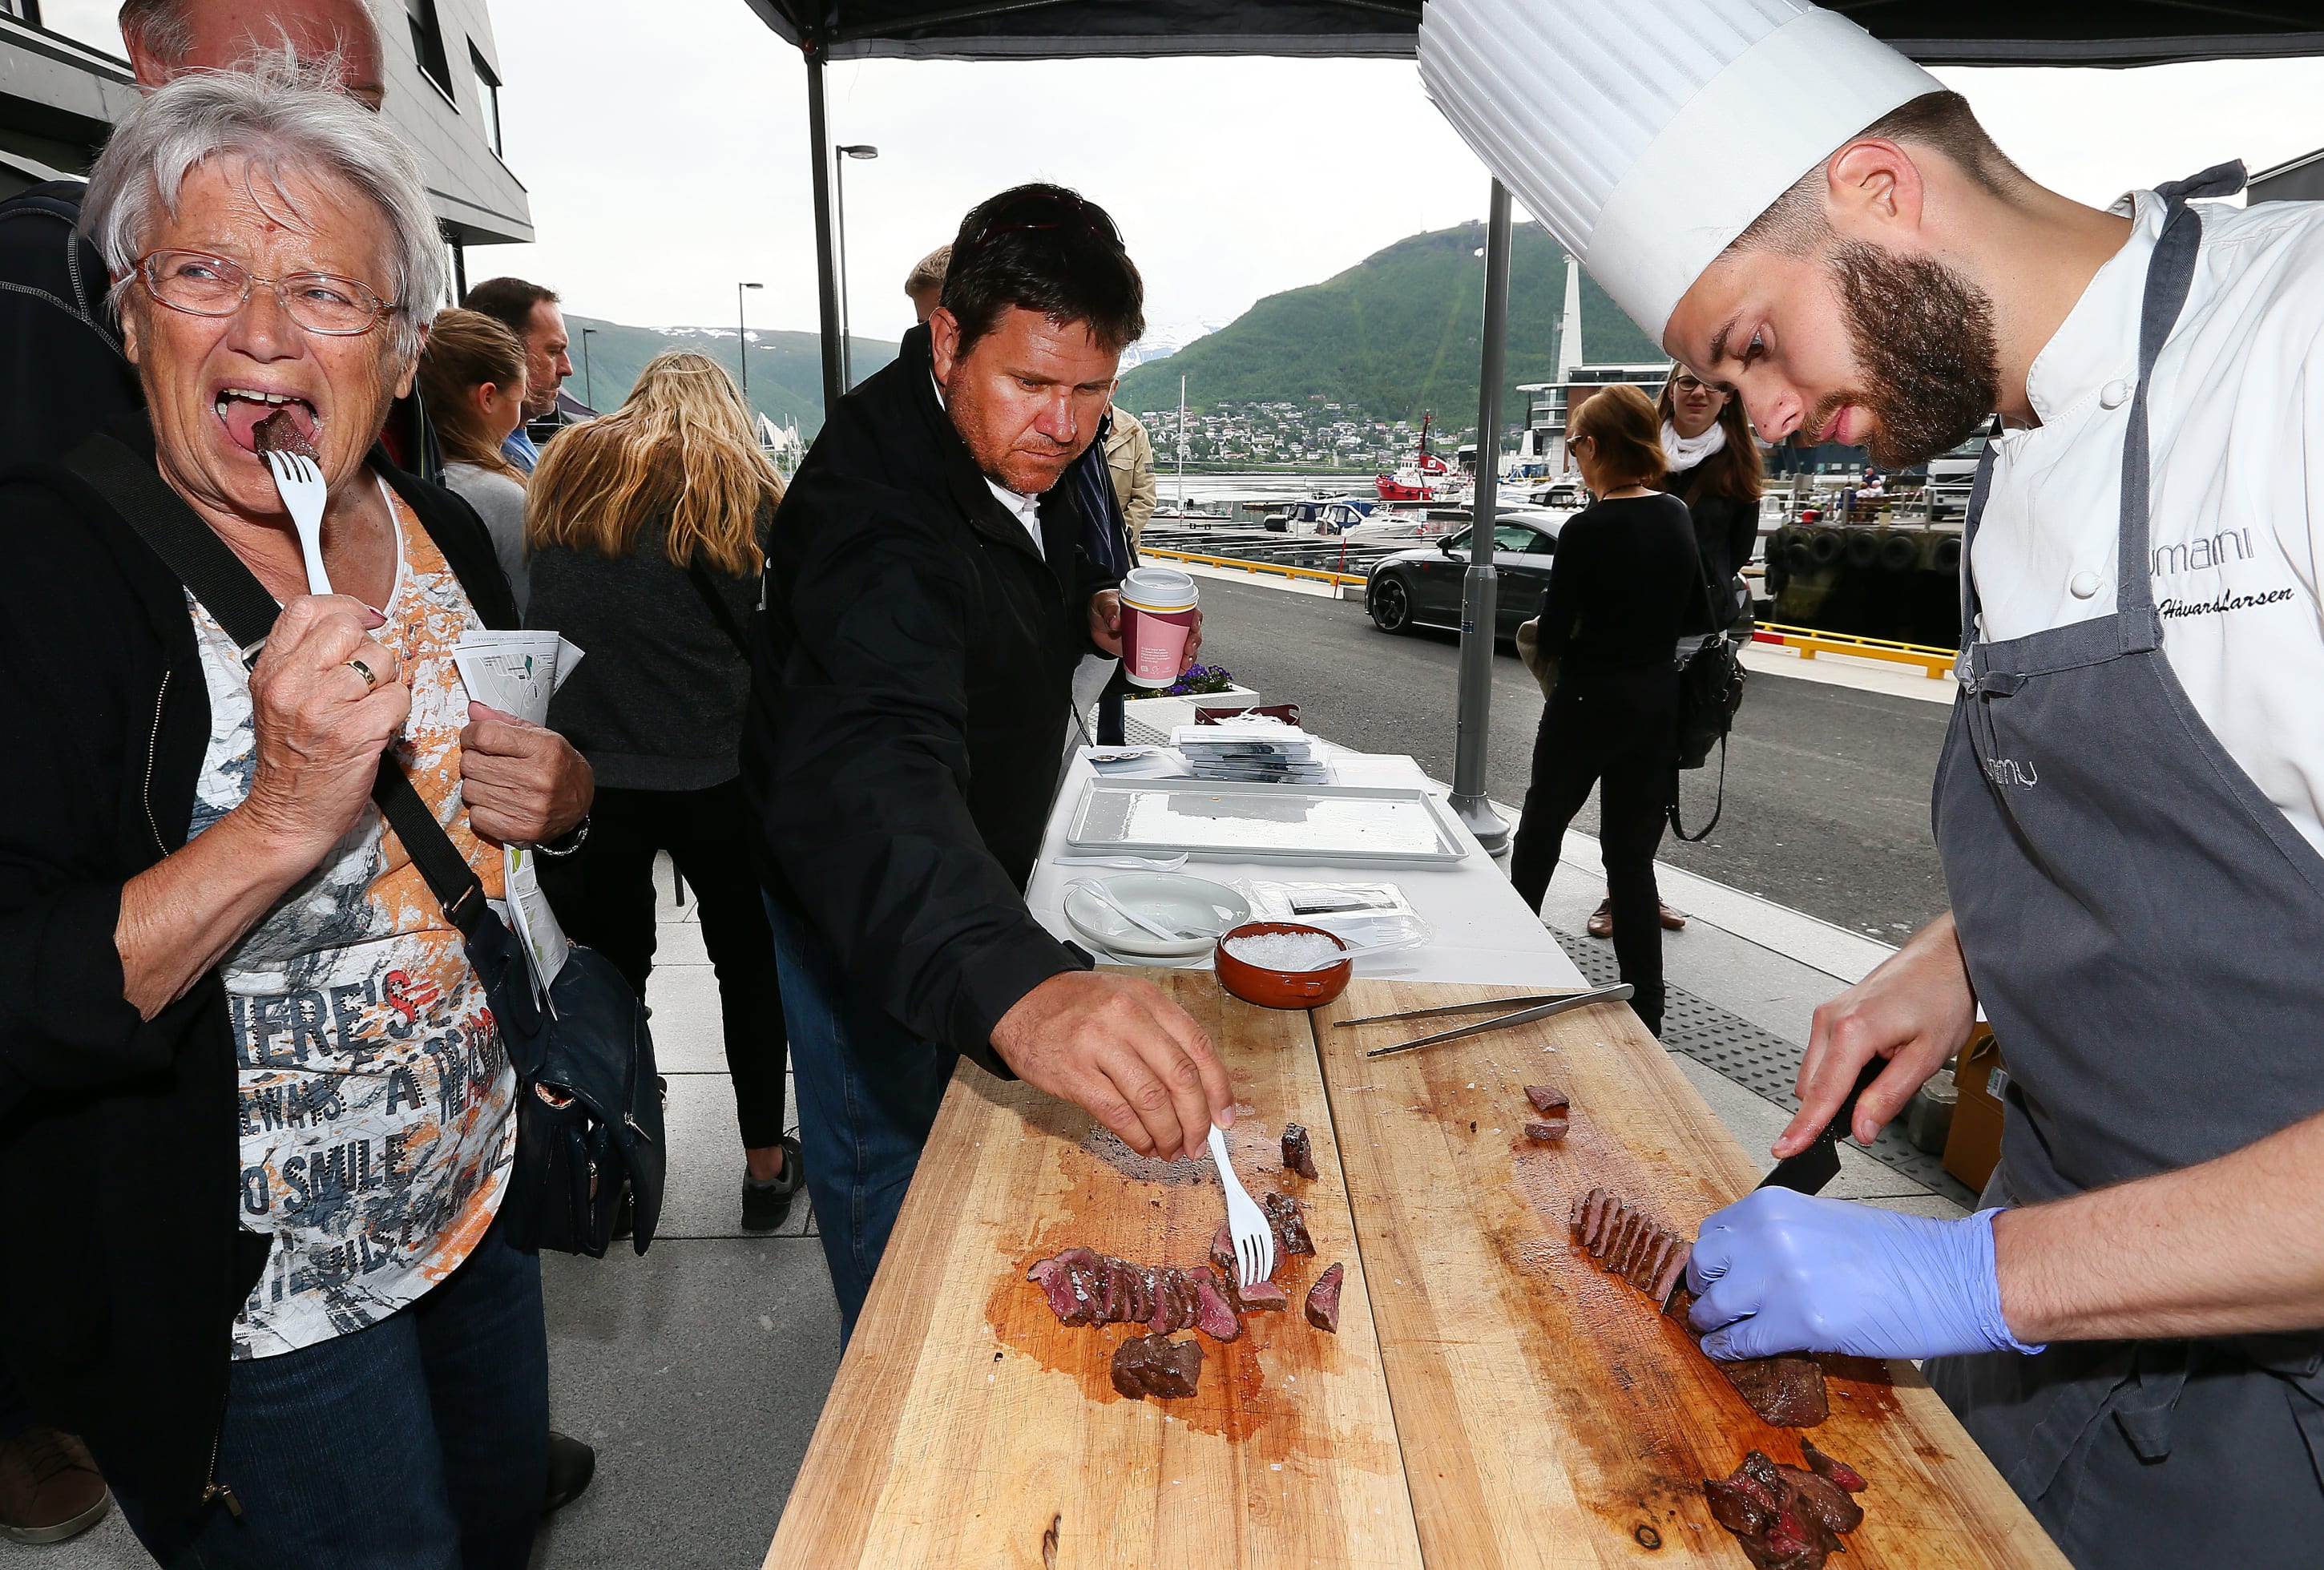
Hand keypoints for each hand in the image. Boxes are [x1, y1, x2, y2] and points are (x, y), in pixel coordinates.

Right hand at [240, 595, 408, 855]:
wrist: (288, 815)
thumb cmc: (291, 761)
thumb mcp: (278, 700)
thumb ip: (304, 659)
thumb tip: (350, 622)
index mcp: (271, 672)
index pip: (307, 610)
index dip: (343, 607)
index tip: (360, 619)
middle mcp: (293, 685)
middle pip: (350, 629)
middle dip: (368, 649)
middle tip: (364, 679)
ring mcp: (323, 708)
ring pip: (381, 661)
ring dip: (386, 683)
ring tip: (366, 707)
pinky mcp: (356, 733)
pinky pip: (398, 697)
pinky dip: (397, 711)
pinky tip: (377, 726)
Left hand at [459, 702, 592, 844]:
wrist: (581, 803)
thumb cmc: (560, 767)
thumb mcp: (541, 737)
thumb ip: (505, 723)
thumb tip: (475, 711)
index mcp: (545, 749)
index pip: (486, 736)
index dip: (472, 734)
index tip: (473, 738)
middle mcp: (539, 778)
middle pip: (473, 764)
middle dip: (475, 760)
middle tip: (488, 762)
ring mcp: (530, 807)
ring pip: (470, 791)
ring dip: (477, 786)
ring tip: (496, 783)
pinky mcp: (522, 830)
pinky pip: (478, 817)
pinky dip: (482, 810)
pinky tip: (498, 803)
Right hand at [991, 970, 1235, 1160]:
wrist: (1019, 1000)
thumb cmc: (1076, 1006)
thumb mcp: (1126, 1000)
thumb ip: (1161, 1035)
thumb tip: (1198, 1091)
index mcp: (1147, 999)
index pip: (1199, 1047)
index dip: (1218, 1089)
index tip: (1224, 1117)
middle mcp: (1127, 1017)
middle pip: (1180, 1077)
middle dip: (1196, 1120)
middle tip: (1199, 1143)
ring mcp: (1099, 1044)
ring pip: (1152, 1100)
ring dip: (1169, 1134)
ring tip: (1172, 1149)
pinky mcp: (1074, 1073)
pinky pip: (1118, 1114)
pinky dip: (1138, 1137)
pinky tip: (1145, 1145)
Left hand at [1087, 593, 1203, 673]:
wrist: (1094, 623)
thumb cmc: (1104, 605)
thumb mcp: (1105, 602)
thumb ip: (1110, 609)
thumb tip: (1115, 620)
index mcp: (1156, 603)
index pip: (1183, 607)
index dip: (1194, 616)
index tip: (1193, 625)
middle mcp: (1161, 620)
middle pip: (1188, 629)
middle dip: (1193, 640)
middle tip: (1187, 649)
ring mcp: (1157, 636)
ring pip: (1182, 645)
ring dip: (1188, 656)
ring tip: (1183, 663)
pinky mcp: (1150, 651)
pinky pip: (1169, 658)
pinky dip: (1176, 665)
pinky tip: (1178, 670)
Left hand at [1687, 1189, 2039, 1361]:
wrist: (1952, 1277)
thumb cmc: (1902, 1252)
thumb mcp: (1826, 1222)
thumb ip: (1781, 1235)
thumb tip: (1747, 1260)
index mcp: (1775, 1206)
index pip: (1714, 1231)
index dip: (1712, 1258)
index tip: (1712, 1274)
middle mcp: (1769, 1236)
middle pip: (1705, 1266)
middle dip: (1704, 1288)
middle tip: (1708, 1304)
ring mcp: (1782, 1280)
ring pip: (1716, 1307)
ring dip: (1711, 1323)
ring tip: (1712, 1332)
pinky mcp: (1801, 1324)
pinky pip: (1744, 1341)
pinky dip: (1729, 1350)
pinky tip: (1727, 1352)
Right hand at [1773, 911, 1974, 1157]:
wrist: (1945, 957)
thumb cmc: (1942, 997)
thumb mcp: (1927, 1056)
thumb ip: (1889, 1095)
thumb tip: (1862, 1128)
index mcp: (1853, 1030)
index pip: (1822, 1093)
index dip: (1804, 1127)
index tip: (1785, 1149)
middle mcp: (1831, 1019)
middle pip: (1812, 1086)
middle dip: (1829, 1110)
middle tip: (1870, 1116)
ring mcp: (1828, 1013)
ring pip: (1814, 1072)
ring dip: (1836, 1089)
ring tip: (1884, 1075)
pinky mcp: (1832, 1012)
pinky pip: (1822, 1055)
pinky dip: (1839, 1071)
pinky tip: (1873, 1062)